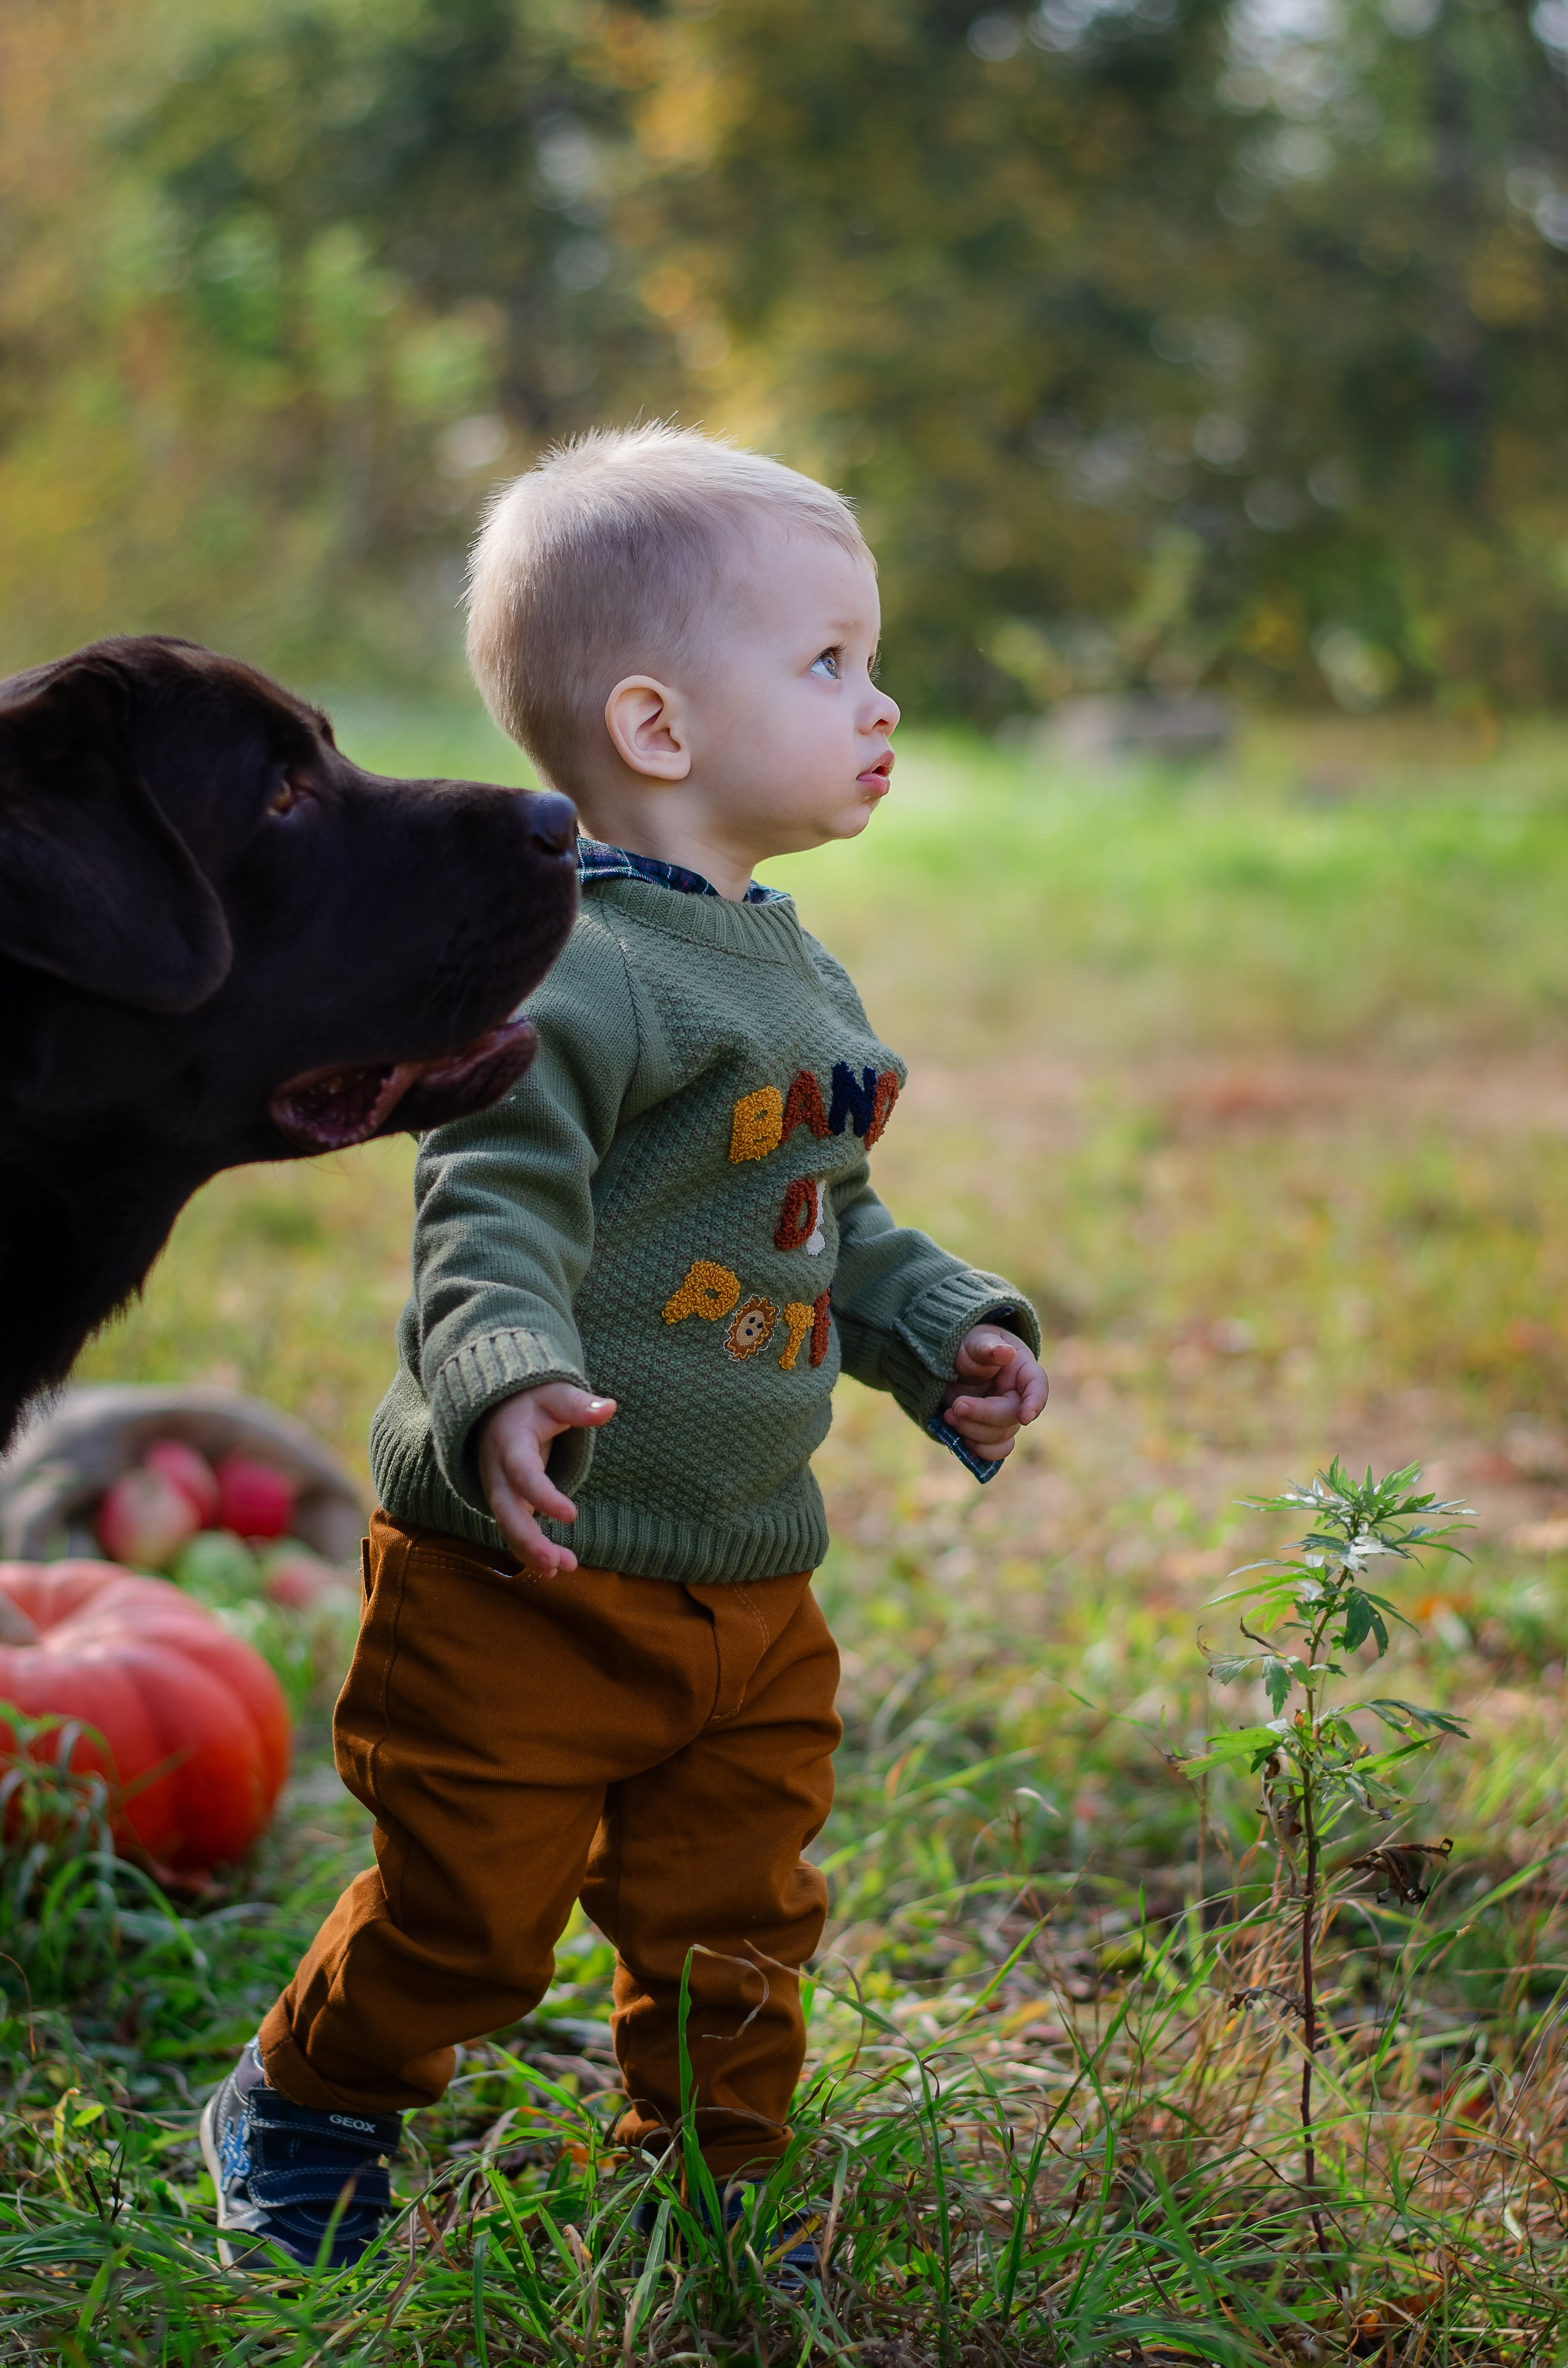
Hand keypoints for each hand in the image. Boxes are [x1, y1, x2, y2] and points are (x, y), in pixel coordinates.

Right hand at [476, 1383, 617, 1575]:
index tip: (571, 1516)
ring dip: (530, 1551)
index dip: (542, 1496)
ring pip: (506, 1526)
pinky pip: (512, 1529)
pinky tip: (556, 1566)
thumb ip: (578, 1405)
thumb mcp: (555, 1395)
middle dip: (527, 1540)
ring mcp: (497, 1488)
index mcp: (509, 1443)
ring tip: (564, 1569)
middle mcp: (496, 1471)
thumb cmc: (532, 1399)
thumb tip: (609, 1407)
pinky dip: (529, 1550)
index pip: (522, 1473)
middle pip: (506, 1510)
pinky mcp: (505, 1500)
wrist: (497, 1405)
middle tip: (556, 1565)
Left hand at [942, 1324, 1047, 1464]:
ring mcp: (1004, 1417)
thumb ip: (987, 1347)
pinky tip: (957, 1436)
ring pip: (1000, 1437)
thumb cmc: (968, 1347)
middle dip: (982, 1414)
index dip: (1035, 1403)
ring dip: (972, 1431)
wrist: (950, 1364)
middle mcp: (1019, 1397)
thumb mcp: (975, 1341)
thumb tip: (1006, 1352)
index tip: (1024, 1417)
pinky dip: (977, 1449)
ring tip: (949, 1414)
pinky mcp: (989, 1432)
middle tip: (956, 1406)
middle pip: (1012, 1417)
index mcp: (1022, 1370)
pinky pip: (995, 1451)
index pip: (1038, 1386)